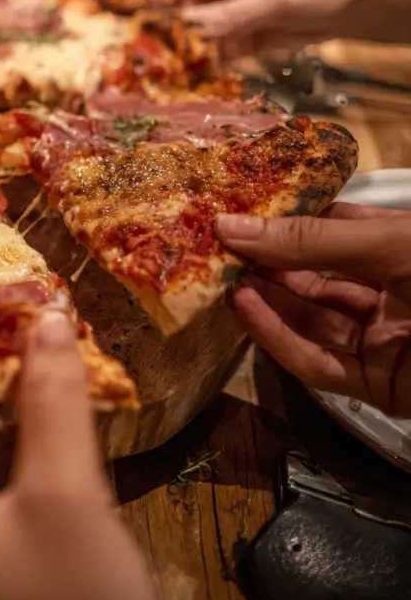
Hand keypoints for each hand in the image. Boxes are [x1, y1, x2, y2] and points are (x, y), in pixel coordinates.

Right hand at [133, 0, 400, 58]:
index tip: (101, 3)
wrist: (359, 5)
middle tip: (114, 48)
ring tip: (139, 73)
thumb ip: (229, 16)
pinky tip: (179, 84)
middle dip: (141, 23)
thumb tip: (187, 31)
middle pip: (164, 3)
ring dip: (167, 50)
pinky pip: (207, 53)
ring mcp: (223, 15)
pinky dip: (195, 67)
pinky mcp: (237, 39)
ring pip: (183, 32)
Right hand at [219, 204, 410, 416]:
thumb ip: (312, 239)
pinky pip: (319, 364)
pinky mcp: (378, 387)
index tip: (227, 212)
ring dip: (262, 301)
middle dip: (260, 262)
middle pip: (308, 277)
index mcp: (398, 248)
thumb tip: (231, 225)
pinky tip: (247, 312)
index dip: (276, 221)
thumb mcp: (393, 244)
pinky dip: (279, 340)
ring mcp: (382, 342)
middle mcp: (387, 292)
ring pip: (307, 320)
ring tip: (220, 277)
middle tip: (207, 247)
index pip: (324, 228)